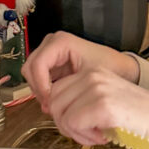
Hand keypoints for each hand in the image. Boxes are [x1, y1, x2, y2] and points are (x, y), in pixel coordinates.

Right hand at [22, 31, 138, 110]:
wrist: (119, 67)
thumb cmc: (109, 68)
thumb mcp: (89, 78)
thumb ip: (68, 90)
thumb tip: (48, 106)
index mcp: (60, 42)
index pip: (38, 65)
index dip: (40, 85)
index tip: (49, 102)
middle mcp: (51, 43)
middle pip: (30, 68)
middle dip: (38, 89)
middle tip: (50, 106)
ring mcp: (49, 52)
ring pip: (31, 74)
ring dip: (40, 90)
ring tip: (54, 105)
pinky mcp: (51, 62)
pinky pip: (38, 77)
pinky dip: (44, 90)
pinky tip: (55, 100)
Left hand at [46, 65, 148, 146]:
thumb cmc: (142, 119)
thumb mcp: (107, 100)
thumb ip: (82, 100)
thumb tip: (56, 112)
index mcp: (94, 71)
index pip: (56, 91)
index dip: (64, 113)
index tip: (81, 124)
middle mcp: (93, 76)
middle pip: (54, 103)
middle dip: (66, 124)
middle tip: (88, 132)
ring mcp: (97, 89)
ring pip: (60, 115)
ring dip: (76, 133)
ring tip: (97, 134)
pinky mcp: (102, 106)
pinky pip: (73, 125)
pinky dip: (85, 138)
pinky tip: (104, 136)